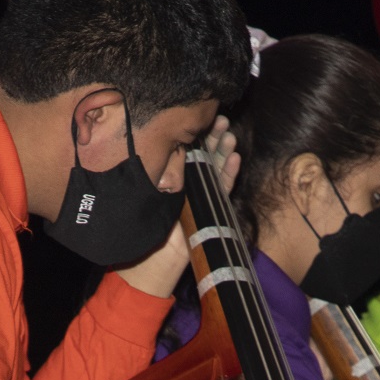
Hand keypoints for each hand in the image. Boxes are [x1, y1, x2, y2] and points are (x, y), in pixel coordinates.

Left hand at [115, 115, 237, 298]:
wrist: (152, 263)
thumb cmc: (144, 230)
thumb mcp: (149, 194)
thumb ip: (160, 172)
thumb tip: (168, 146)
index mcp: (173, 178)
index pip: (187, 150)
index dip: (195, 134)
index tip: (201, 116)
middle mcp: (190, 184)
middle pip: (205, 155)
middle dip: (213, 137)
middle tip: (220, 119)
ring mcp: (203, 197)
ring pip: (217, 169)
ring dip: (224, 151)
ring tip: (229, 135)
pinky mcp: (212, 211)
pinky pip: (223, 190)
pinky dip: (229, 174)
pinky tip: (235, 158)